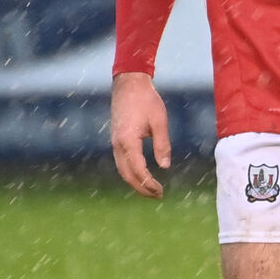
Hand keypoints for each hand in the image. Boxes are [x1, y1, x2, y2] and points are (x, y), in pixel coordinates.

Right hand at [111, 72, 171, 198]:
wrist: (129, 83)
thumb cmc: (146, 100)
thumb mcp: (159, 121)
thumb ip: (162, 144)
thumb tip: (165, 166)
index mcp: (128, 141)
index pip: (138, 170)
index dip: (149, 183)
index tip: (161, 191)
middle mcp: (118, 144)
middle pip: (127, 175)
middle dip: (141, 188)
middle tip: (158, 195)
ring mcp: (115, 141)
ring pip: (122, 169)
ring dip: (135, 181)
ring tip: (151, 189)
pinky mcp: (116, 138)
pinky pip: (121, 161)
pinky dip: (130, 172)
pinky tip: (141, 174)